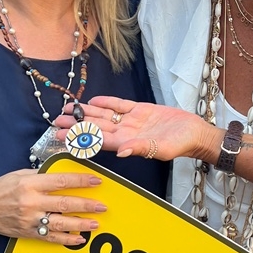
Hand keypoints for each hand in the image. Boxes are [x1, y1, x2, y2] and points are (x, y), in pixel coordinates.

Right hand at [0, 170, 106, 243]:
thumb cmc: (0, 188)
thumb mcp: (19, 174)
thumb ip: (41, 175)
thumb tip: (63, 175)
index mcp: (30, 184)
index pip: (61, 181)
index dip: (80, 181)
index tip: (96, 180)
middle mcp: (31, 202)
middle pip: (64, 203)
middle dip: (86, 204)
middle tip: (102, 206)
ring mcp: (30, 220)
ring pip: (60, 223)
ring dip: (80, 224)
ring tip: (95, 224)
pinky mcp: (28, 233)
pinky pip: (50, 238)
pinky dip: (66, 240)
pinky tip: (79, 239)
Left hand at [56, 96, 220, 162]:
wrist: (195, 133)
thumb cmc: (180, 145)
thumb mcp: (161, 149)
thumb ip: (140, 149)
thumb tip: (120, 152)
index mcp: (127, 143)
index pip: (97, 140)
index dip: (79, 138)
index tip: (63, 135)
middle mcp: (126, 132)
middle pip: (95, 127)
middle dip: (76, 124)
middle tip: (57, 120)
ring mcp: (132, 121)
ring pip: (104, 116)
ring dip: (86, 112)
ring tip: (69, 108)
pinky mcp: (140, 110)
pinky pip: (119, 105)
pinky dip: (106, 102)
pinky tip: (93, 100)